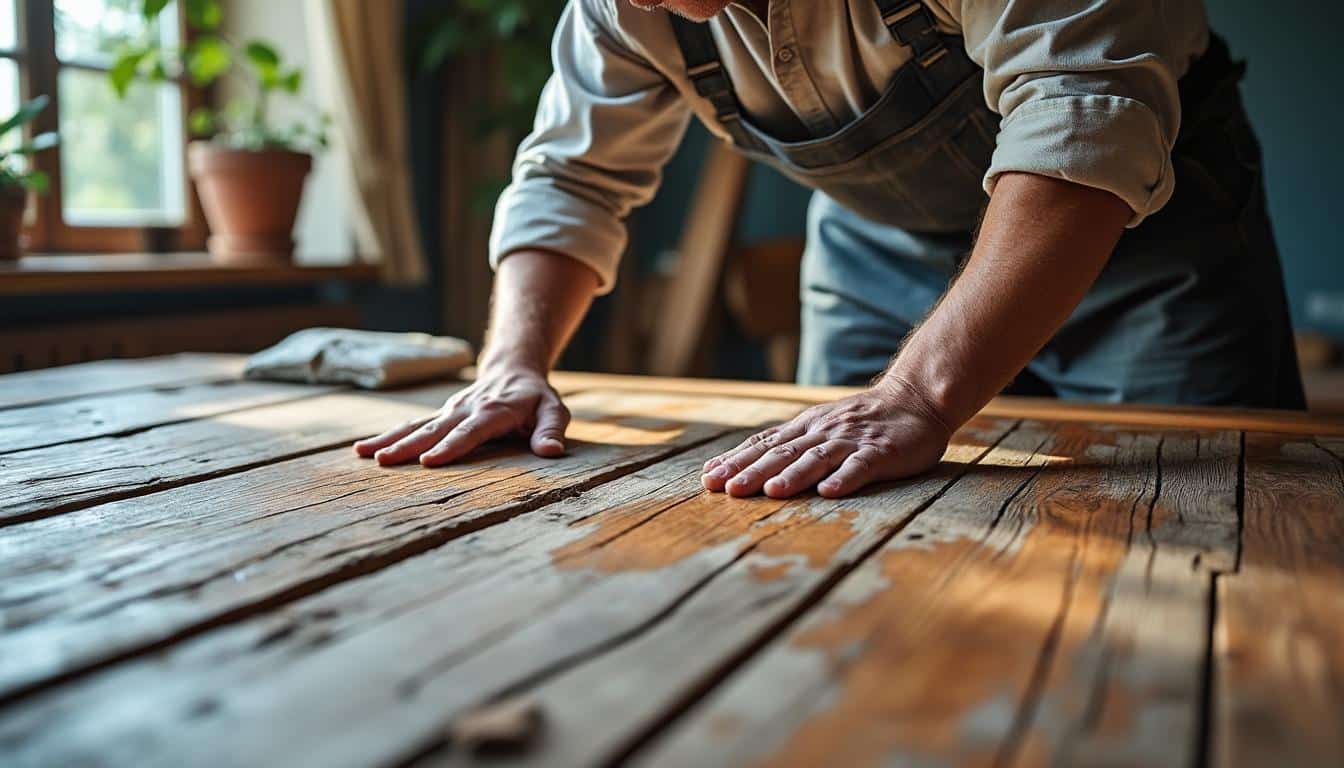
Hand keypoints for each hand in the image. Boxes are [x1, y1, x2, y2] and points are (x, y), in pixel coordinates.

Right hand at [353, 367, 570, 466]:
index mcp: (493, 413)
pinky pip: (412, 426)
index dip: (451, 447)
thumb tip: (550, 451)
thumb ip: (551, 430)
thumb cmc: (536, 398)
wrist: (514, 369)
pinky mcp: (439, 415)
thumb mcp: (554, 410)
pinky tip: (364, 449)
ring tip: (363, 454)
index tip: (429, 461)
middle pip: (434, 430)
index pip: (470, 432)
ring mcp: (449, 412)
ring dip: (390, 440)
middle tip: (383, 462)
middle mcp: (465, 410)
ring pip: (416, 426)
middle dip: (408, 447)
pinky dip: (388, 436)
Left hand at [701, 378, 953, 498]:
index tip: (708, 478)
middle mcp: (822, 431)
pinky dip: (844, 478)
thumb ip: (791, 443)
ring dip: (793, 475)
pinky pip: (860, 465)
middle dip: (753, 471)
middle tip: (727, 489)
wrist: (915, 398)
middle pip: (782, 453)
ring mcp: (850, 441)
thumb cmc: (863, 420)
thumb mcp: (821, 425)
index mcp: (805, 427)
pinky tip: (829, 492)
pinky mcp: (880, 452)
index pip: (763, 444)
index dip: (736, 460)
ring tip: (771, 492)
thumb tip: (748, 463)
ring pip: (816, 458)